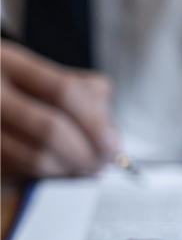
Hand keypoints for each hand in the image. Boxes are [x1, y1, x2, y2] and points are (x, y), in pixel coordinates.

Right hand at [0, 40, 118, 177]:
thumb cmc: (19, 91)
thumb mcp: (48, 76)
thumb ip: (85, 93)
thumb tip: (109, 133)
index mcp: (8, 62)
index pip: (64, 91)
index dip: (95, 120)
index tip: (113, 141)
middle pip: (50, 129)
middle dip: (85, 152)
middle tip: (102, 162)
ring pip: (34, 157)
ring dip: (69, 169)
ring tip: (84, 169)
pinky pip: (20, 173)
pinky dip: (47, 177)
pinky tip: (60, 172)